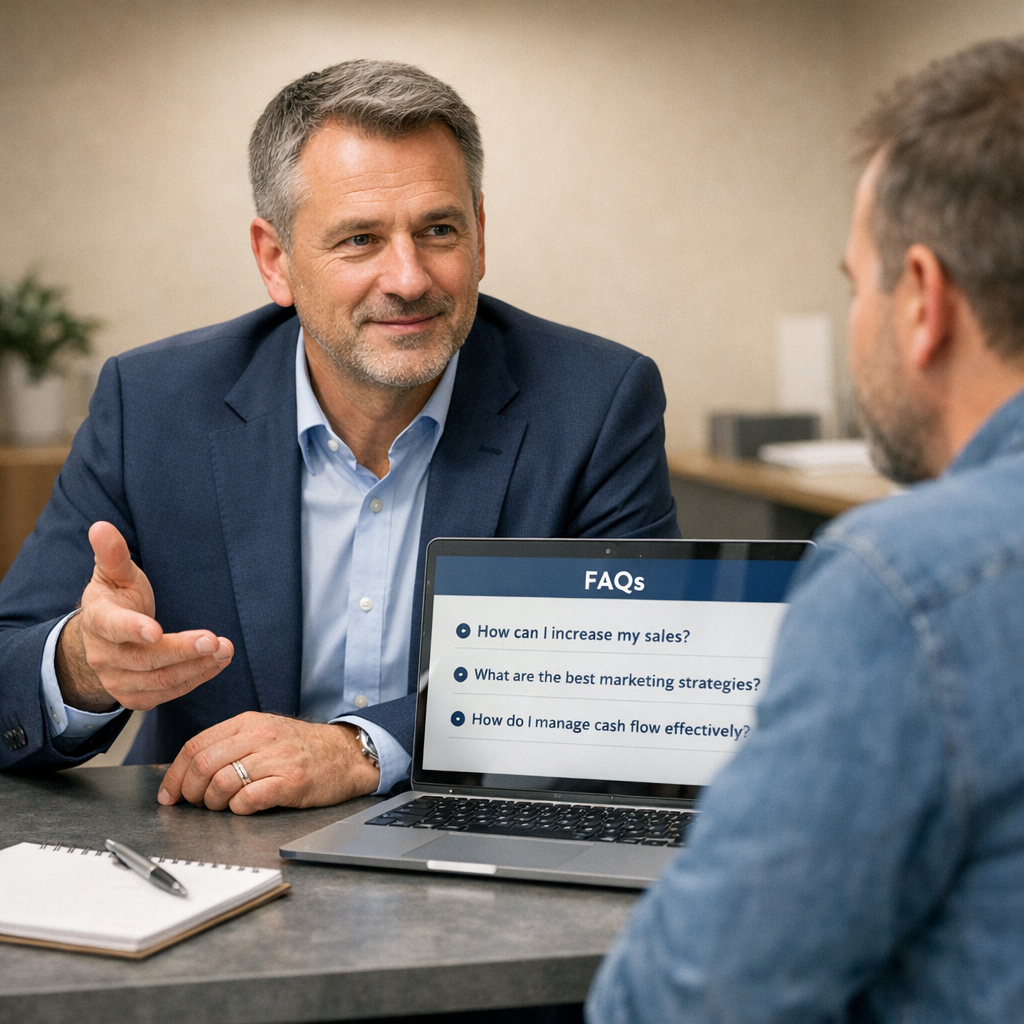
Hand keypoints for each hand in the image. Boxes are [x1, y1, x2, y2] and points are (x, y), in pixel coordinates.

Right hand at [55, 521, 233, 711]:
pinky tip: (216, 663)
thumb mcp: (114, 574)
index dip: (133, 629)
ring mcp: (117, 680)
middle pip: (146, 658)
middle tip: (214, 640)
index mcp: (98, 620)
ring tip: (225, 650)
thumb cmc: (116, 599)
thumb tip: (101, 526)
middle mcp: (104, 655)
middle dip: (182, 650)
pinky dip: (195, 679)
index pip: (113, 627)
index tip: (156, 630)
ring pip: (160, 680)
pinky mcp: (134, 696)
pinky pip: (167, 693)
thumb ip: (113, 553)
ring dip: (196, 667)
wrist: (103, 638)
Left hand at [157, 712, 381, 813]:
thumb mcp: (264, 732)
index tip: (169, 794)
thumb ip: (229, 744)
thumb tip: (188, 772)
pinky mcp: (291, 781)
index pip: (196, 745)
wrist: (345, 754)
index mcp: (248, 722)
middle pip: (204, 764)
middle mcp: (261, 736)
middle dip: (191, 791)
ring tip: (225, 805)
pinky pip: (248, 799)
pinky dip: (238, 808)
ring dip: (214, 803)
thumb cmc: (301, 748)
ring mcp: (277, 758)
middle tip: (198, 803)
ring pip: (222, 782)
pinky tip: (246, 807)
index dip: (175, 774)